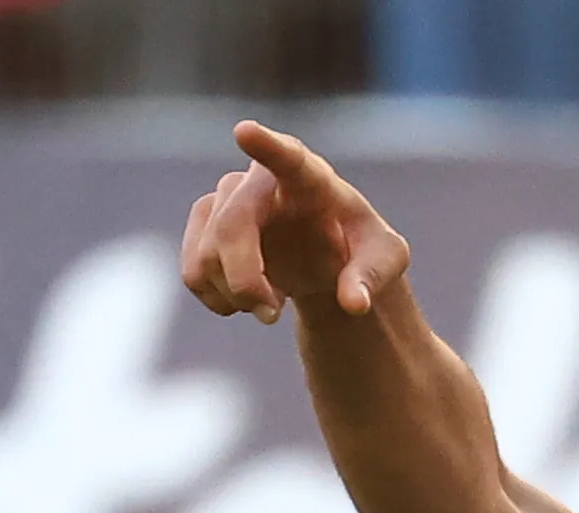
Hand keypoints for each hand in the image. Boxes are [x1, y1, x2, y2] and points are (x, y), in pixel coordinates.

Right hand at [181, 121, 410, 324]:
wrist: (329, 258)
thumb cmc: (359, 247)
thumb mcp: (385, 260)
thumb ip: (374, 276)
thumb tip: (354, 303)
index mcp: (311, 178)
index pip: (288, 158)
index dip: (266, 147)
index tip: (244, 131)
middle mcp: (260, 180)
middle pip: (231, 226)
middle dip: (245, 282)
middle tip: (272, 316)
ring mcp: (227, 199)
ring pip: (207, 256)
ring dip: (236, 296)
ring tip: (271, 305)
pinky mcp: (204, 226)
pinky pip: (193, 272)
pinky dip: (217, 300)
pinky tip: (245, 302)